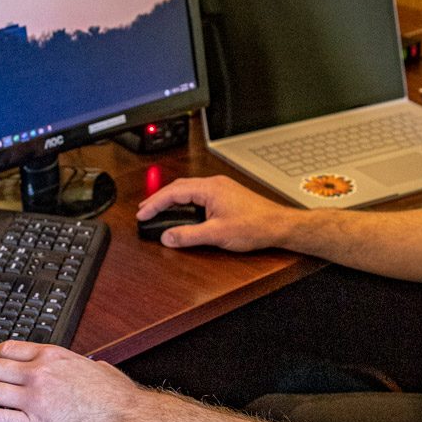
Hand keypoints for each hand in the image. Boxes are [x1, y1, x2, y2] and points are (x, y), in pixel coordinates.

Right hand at [134, 175, 302, 251]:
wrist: (279, 225)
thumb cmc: (255, 225)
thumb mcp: (217, 234)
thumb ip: (188, 235)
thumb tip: (168, 237)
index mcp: (210, 188)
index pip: (173, 192)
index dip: (154, 204)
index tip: (142, 213)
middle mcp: (214, 184)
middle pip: (178, 187)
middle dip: (159, 199)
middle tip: (144, 211)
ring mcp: (221, 189)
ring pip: (188, 190)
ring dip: (172, 200)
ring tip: (158, 211)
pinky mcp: (226, 195)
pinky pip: (199, 194)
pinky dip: (185, 202)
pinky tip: (182, 211)